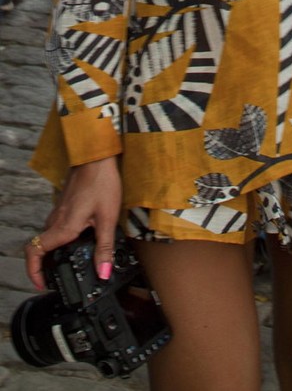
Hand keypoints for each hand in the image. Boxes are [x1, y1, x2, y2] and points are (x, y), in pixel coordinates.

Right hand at [25, 156, 121, 290]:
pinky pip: (57, 227)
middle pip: (41, 248)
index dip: (34, 272)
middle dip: (46, 266)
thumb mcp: (108, 218)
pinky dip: (63, 239)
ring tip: (73, 262)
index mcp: (63, 226)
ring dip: (56, 252)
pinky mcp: (65, 205)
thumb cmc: (101, 182)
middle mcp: (55, 220)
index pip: (35, 252)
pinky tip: (81, 239)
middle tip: (60, 278)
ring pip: (49, 237)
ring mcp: (58, 211)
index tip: (42, 283)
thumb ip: (105, 247)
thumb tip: (103, 272)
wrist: (97, 156)